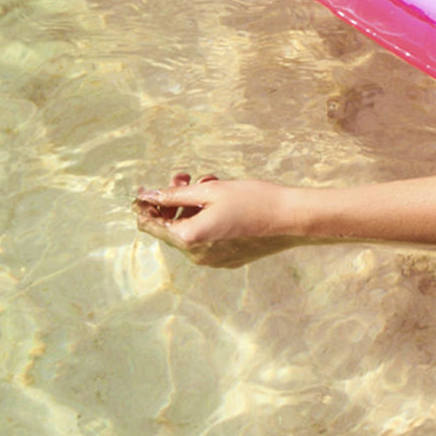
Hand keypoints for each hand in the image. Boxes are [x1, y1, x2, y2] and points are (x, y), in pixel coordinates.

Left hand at [133, 173, 307, 267]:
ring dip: (191, 206)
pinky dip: (205, 218)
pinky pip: (205, 236)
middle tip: (185, 177)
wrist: (290, 217)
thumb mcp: (210, 191)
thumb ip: (175, 195)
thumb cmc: (252, 199)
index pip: (150, 224)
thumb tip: (147, 195)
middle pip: (170, 226)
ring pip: (189, 229)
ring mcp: (211, 259)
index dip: (145, 204)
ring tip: (209, 184)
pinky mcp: (226, 258)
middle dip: (173, 199)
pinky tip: (221, 201)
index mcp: (188, 238)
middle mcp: (196, 254)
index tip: (146, 188)